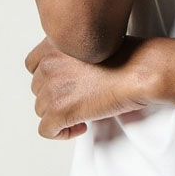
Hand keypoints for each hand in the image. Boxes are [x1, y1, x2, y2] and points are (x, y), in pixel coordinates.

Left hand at [23, 34, 160, 139]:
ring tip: (84, 113)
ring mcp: (52, 89)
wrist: (141, 70)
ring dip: (60, 114)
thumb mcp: (96, 43)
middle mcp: (49, 64)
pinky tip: (81, 125)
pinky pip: (48, 131)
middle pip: (38, 89)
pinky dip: (62, 133)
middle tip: (80, 99)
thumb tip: (76, 74)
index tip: (65, 84)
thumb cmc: (130, 56)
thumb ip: (77, 54)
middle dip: (57, 96)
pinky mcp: (60, 111)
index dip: (49, 78)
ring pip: (42, 110)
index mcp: (56, 44)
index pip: (33, 65)